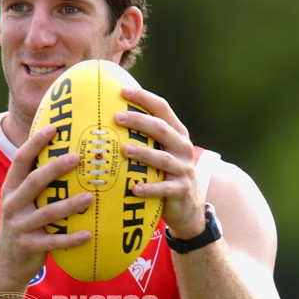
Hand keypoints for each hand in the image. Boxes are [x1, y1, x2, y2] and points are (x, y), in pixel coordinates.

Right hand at [0, 124, 93, 285]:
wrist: (5, 266)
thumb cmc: (23, 228)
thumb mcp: (21, 204)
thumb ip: (36, 185)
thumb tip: (64, 157)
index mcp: (11, 190)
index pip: (20, 160)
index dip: (35, 142)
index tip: (54, 127)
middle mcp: (12, 205)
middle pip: (34, 181)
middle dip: (55, 167)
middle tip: (78, 157)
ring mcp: (20, 227)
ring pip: (47, 213)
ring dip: (69, 204)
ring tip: (90, 198)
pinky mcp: (29, 247)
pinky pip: (53, 241)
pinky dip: (71, 238)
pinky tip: (88, 234)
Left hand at [115, 86, 206, 237]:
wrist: (188, 207)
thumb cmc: (165, 175)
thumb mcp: (160, 152)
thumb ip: (144, 137)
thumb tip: (110, 117)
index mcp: (177, 134)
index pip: (162, 109)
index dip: (144, 98)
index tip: (123, 90)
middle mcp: (182, 148)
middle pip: (161, 129)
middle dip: (139, 121)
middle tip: (116, 117)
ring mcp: (184, 169)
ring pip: (163, 159)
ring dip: (143, 153)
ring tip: (124, 150)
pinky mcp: (181, 190)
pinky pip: (164, 188)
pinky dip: (150, 188)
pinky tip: (134, 188)